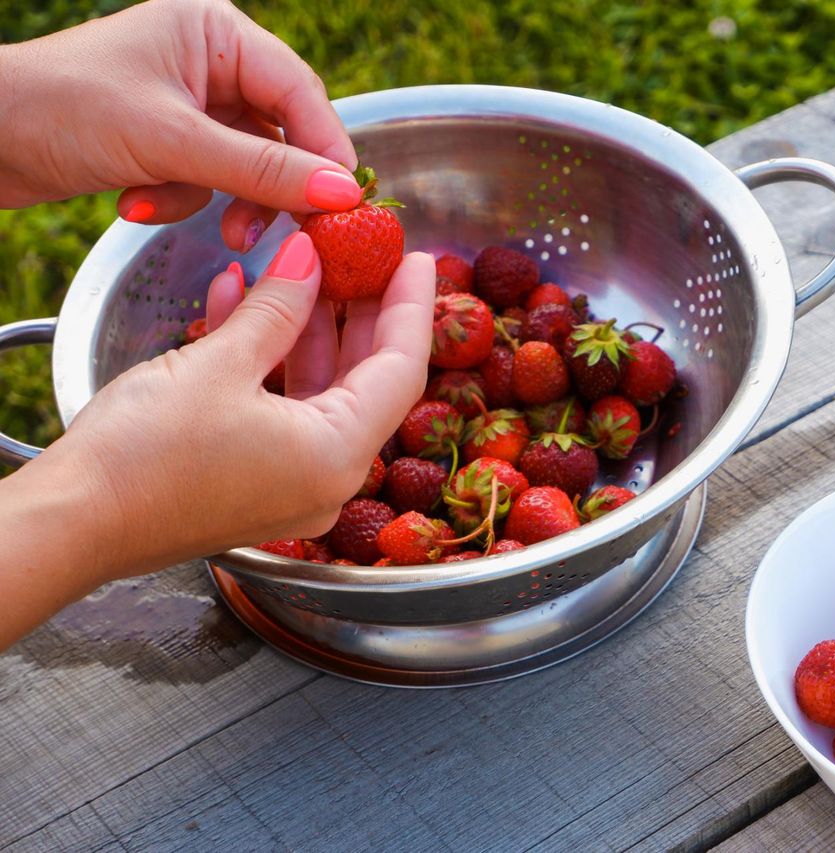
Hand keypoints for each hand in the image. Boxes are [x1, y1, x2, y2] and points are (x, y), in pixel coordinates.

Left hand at [0, 0, 359, 250]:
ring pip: (246, 165)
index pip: (300, 93)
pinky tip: (139, 203)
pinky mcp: (168, 139)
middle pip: (279, 134)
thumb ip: (263, 169)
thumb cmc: (60, 110)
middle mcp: (210, 61)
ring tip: (194, 222)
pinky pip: (208, 178)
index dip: (323, 151)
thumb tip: (341, 193)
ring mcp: (189, 102)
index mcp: (216, 33)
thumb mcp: (172, 142)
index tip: (340, 204)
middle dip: (265, 187)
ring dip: (219, 201)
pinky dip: (182, 200)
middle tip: (262, 230)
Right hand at [0, 237, 433, 647]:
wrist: (72, 524)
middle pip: (366, 380)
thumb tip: (309, 258)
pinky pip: (283, 410)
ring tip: (300, 266)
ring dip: (306, 327)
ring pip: (319, 391)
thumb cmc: (143, 455)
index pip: (402, 369)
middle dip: (359, 311)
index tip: (420, 259)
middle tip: (363, 255)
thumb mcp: (219, 364)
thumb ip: (277, 307)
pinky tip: (244, 302)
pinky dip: (269, 360)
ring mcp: (293, 485)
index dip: (411, 306)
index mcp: (338, 455)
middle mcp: (328, 479)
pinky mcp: (257, 483)